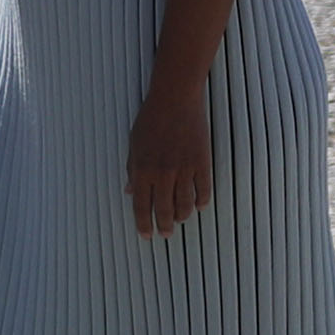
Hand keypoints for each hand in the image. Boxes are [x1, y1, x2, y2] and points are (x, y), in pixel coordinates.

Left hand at [127, 84, 211, 237]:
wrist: (175, 100)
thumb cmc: (151, 120)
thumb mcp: (134, 146)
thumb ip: (133, 171)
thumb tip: (131, 191)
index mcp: (142, 170)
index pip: (141, 206)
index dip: (143, 223)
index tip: (146, 235)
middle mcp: (162, 173)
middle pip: (163, 208)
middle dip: (164, 225)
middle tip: (166, 234)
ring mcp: (184, 168)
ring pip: (185, 202)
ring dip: (183, 214)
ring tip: (182, 219)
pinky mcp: (202, 161)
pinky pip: (203, 187)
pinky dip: (202, 199)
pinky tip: (200, 205)